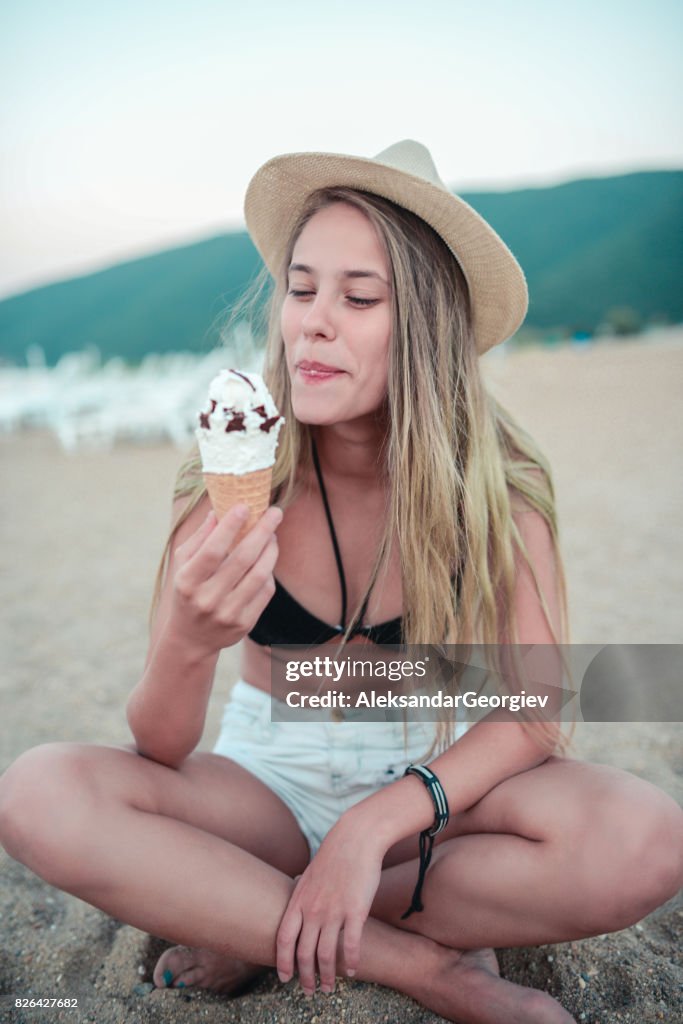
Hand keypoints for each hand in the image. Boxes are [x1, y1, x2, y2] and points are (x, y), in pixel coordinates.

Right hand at [169, 502, 281, 656]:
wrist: (191, 639)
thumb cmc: (187, 591)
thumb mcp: (183, 565)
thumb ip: (199, 538)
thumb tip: (219, 511)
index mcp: (187, 582)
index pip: (212, 550)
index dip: (230, 526)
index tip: (245, 506)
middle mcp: (207, 599)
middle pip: (242, 559)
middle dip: (262, 531)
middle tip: (275, 512)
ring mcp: (227, 614)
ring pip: (259, 575)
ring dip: (271, 550)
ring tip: (273, 535)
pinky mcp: (244, 624)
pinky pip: (265, 591)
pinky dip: (269, 571)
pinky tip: (267, 559)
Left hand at [276, 816, 383, 994]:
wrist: (356, 837)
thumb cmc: (334, 854)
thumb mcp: (309, 873)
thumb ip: (302, 893)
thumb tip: (297, 903)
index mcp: (299, 900)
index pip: (284, 939)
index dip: (282, 961)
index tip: (284, 977)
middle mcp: (313, 909)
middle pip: (304, 953)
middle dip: (306, 977)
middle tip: (310, 991)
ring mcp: (334, 911)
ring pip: (326, 955)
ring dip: (327, 976)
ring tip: (329, 988)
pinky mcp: (356, 911)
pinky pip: (351, 945)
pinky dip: (352, 962)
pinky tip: (354, 970)